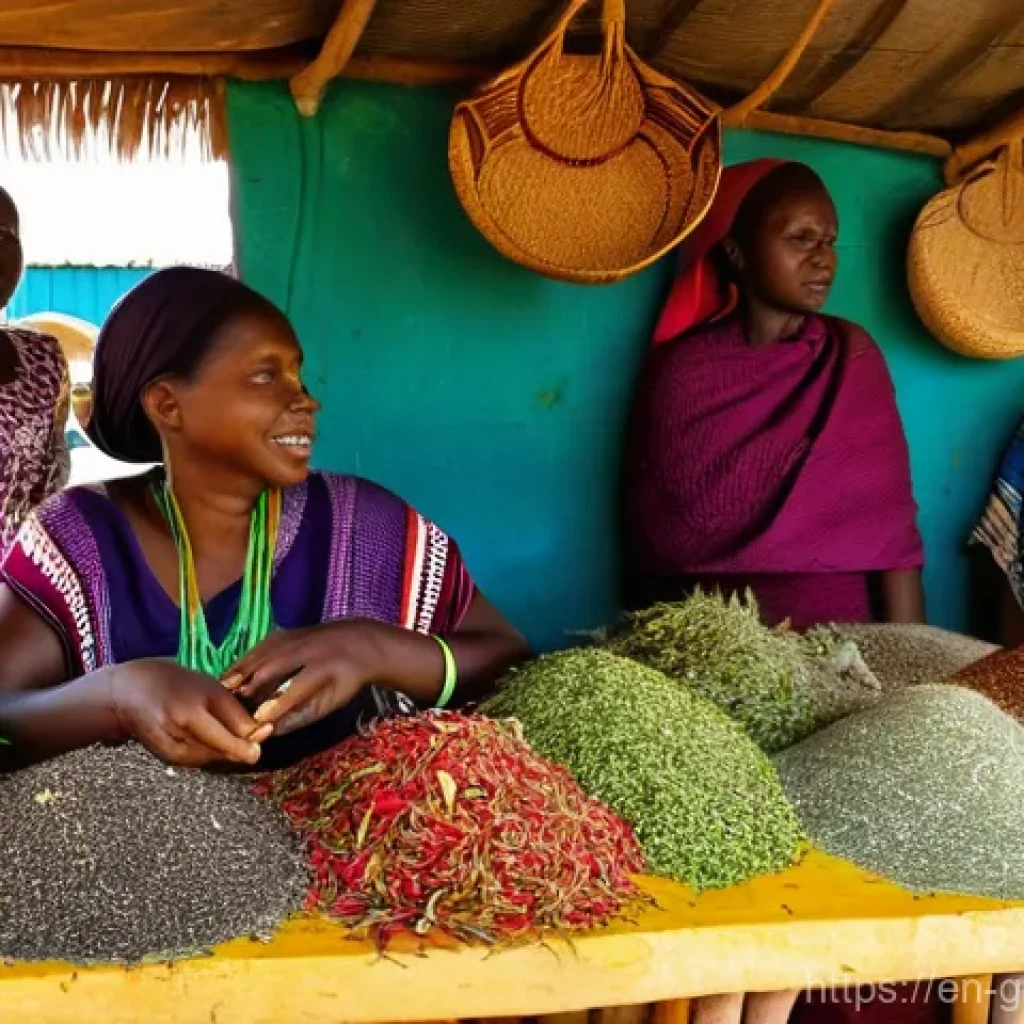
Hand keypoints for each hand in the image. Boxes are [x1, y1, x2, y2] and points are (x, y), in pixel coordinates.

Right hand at [111, 660, 271, 767]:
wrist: (126, 693)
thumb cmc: (174, 683)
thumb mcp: (207, 685)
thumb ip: (232, 708)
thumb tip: (260, 732)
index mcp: (200, 696)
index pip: (236, 722)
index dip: (256, 730)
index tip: (267, 730)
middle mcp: (186, 718)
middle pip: (225, 744)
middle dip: (244, 748)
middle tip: (254, 749)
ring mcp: (173, 739)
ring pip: (213, 756)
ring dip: (227, 754)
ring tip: (232, 745)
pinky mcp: (165, 755)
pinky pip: (197, 761)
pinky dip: (208, 757)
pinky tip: (212, 749)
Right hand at [223, 622, 377, 736]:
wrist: (359, 643)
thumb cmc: (344, 680)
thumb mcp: (330, 702)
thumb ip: (301, 715)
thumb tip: (271, 730)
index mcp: (326, 668)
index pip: (299, 687)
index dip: (279, 703)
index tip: (258, 719)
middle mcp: (309, 648)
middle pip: (275, 665)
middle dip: (253, 683)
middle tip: (229, 704)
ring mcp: (296, 637)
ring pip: (264, 653)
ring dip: (242, 670)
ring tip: (222, 689)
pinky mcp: (285, 633)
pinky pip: (260, 647)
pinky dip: (244, 660)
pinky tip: (231, 673)